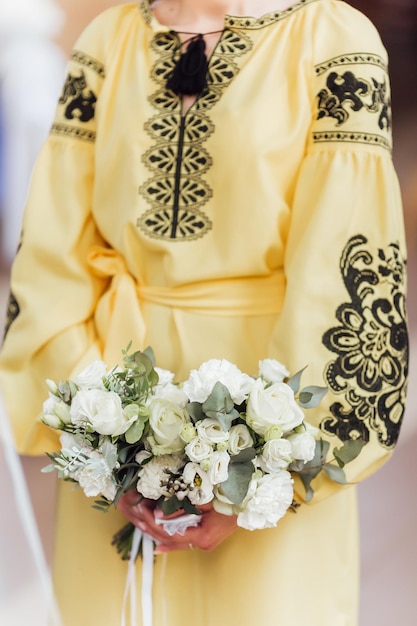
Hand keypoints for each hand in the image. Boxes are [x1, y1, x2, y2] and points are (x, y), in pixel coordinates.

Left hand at [117, 491, 236, 552]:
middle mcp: (202, 544)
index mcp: (202, 536)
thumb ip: (181, 508)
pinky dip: (170, 540)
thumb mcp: (203, 500)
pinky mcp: (206, 539)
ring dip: (158, 533)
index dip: (155, 523)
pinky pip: (184, 541)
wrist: (251, 503)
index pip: (171, 533)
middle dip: (152, 528)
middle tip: (137, 515)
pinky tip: (159, 544)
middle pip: (170, 540)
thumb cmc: (229, 498)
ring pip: (176, 543)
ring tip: (142, 524)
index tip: (143, 510)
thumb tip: (158, 513)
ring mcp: (205, 544)